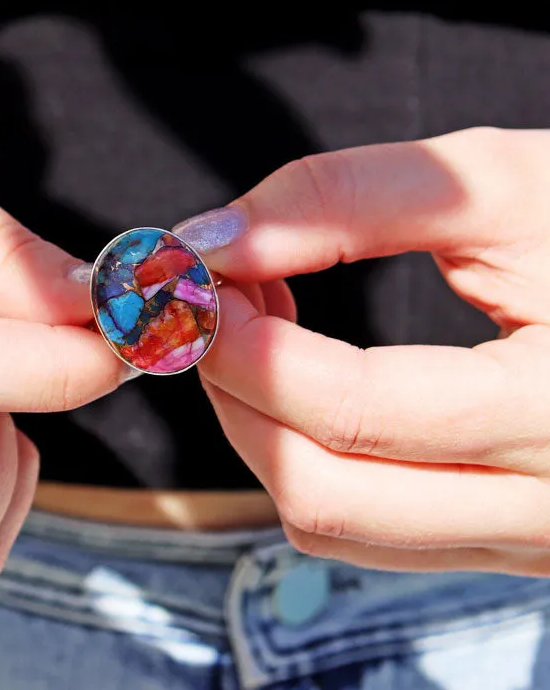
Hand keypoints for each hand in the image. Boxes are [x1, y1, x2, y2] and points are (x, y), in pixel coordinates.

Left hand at [179, 127, 549, 574]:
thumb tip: (214, 242)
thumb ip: (345, 201)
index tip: (203, 282)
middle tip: (219, 305)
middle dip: (238, 393)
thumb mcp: (497, 183)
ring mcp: (522, 535)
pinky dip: (304, 453)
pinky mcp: (498, 532)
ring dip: (261, 425)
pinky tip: (305, 377)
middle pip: (323, 492)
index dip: (251, 347)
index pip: (357, 411)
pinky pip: (363, 526)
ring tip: (262, 329)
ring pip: (331, 521)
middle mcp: (547, 506)